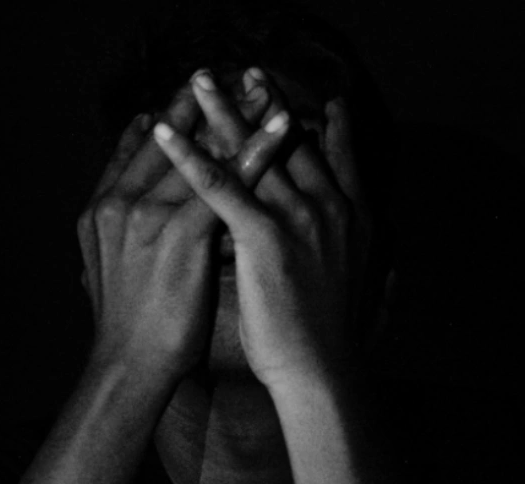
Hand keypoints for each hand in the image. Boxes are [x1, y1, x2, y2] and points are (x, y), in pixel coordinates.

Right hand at [78, 71, 287, 379]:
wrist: (128, 366)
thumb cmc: (130, 327)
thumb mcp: (112, 270)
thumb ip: (124, 236)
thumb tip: (135, 219)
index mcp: (101, 209)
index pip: (134, 151)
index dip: (165, 122)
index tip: (186, 97)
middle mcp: (119, 202)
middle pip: (167, 139)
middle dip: (203, 108)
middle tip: (233, 78)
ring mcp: (145, 214)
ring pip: (198, 153)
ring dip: (236, 118)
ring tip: (265, 92)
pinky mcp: (177, 232)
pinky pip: (225, 181)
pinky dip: (255, 151)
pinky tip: (281, 129)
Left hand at [152, 85, 372, 389]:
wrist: (324, 371)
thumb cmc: (333, 339)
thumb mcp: (356, 284)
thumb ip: (355, 257)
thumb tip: (359, 255)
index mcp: (354, 216)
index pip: (338, 157)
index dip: (328, 127)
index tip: (322, 103)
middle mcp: (332, 206)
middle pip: (291, 141)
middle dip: (266, 103)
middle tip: (246, 71)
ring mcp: (300, 217)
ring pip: (254, 151)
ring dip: (222, 111)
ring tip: (198, 81)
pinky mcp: (266, 236)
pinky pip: (221, 184)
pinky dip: (189, 155)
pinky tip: (165, 133)